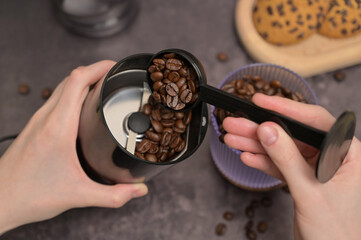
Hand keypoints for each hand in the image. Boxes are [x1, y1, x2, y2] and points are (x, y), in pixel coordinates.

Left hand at [0, 61, 147, 234]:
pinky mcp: (35, 126)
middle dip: (96, 71)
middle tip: (117, 76)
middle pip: (72, 78)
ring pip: (62, 87)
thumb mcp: (78, 195)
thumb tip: (138, 191)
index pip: (78, 80)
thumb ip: (113, 195)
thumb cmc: (30, 195)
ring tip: (104, 87)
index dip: (99, 67)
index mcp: (58, 127)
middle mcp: (46, 118)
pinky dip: (73, 93)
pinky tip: (84, 107)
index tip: (116, 67)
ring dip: (84, 80)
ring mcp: (38, 120)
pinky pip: (56, 99)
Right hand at [223, 93, 360, 239]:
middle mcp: (330, 156)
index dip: (286, 108)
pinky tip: (246, 156)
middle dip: (260, 128)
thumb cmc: (337, 231)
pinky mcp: (300, 179)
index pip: (315, 121)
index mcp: (346, 153)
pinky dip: (261, 161)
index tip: (261, 101)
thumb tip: (268, 130)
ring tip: (232, 137)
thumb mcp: (309, 190)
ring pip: (280, 148)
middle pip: (291, 133)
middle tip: (235, 122)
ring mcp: (313, 168)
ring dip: (255, 144)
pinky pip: (278, 164)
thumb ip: (287, 159)